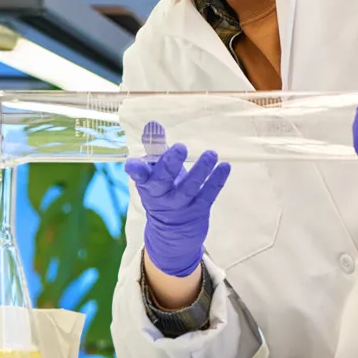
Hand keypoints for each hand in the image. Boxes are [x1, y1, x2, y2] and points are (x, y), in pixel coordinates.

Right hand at [125, 122, 231, 277]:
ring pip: (189, 188)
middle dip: (171, 163)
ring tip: (211, 154)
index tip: (133, 164)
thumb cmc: (163, 192)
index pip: (139, 176)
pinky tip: (225, 167)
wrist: (171, 234)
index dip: (136, 170)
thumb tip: (152, 124)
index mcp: (147, 184)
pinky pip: (208, 195)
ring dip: (200, 170)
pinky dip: (217, 181)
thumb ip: (155, 148)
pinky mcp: (198, 210)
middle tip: (180, 147)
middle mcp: (161, 195)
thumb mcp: (155, 173)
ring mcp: (179, 205)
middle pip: (163, 180)